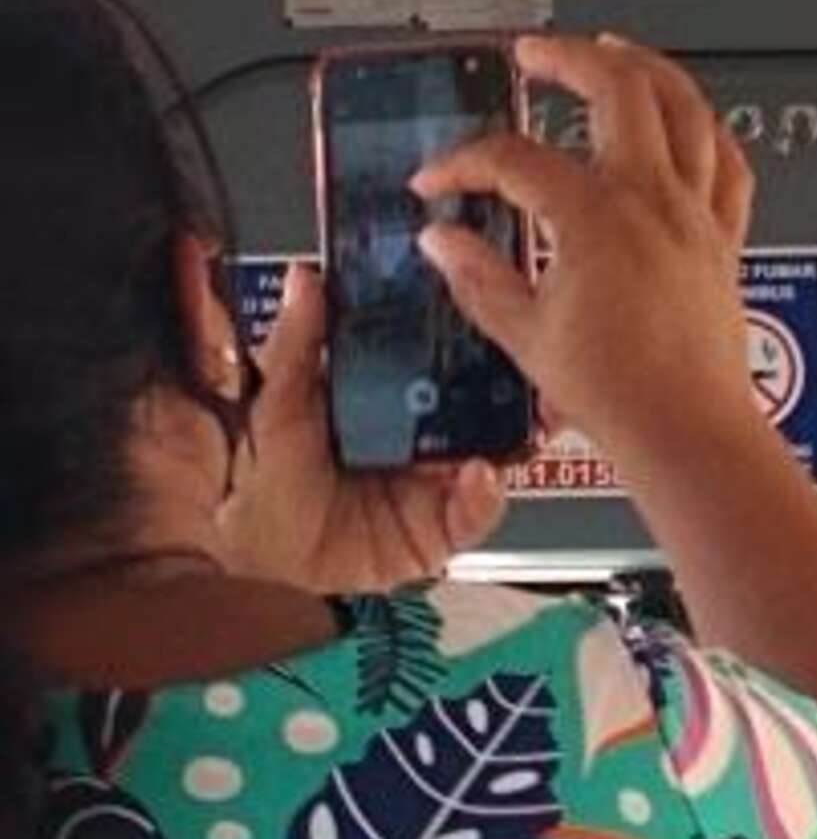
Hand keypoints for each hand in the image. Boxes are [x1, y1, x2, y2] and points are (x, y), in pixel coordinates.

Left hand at [215, 264, 507, 593]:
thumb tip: (305, 279)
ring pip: (500, 448)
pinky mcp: (445, 525)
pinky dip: (485, 493)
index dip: (474, 329)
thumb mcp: (279, 403)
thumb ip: (297, 345)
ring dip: (519, 432)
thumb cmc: (272, 477)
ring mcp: (442, 476)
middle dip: (518, 379)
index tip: (491, 302)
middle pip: (489, 395)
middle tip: (527, 359)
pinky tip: (479, 475)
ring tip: (523, 416)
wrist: (267, 559)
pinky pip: (480, 509)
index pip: (446, 349)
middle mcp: (428, 429)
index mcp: (394, 390)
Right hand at [413, 35, 758, 474]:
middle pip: (617, 88)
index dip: (465, 163)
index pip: (515, 160)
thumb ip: (478, 278)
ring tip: (614, 51)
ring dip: (647, 68)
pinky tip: (691, 121)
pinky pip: (729, 164)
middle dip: (567, 57)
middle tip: (532, 53)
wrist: (687, 431)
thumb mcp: (526, 335)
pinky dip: (708, 131)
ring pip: (685, 108)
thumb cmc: (621, 394)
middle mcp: (653, 199)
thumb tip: (443, 243)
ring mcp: (695, 213)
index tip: (440, 180)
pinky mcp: (723, 238)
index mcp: (596, 216)